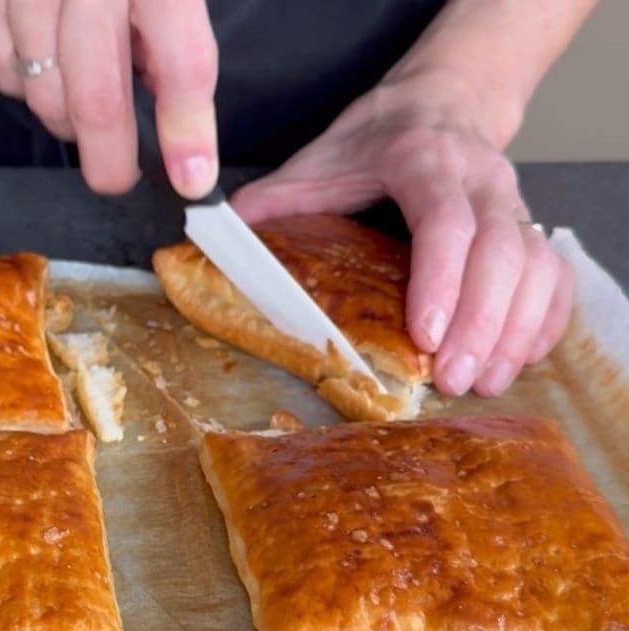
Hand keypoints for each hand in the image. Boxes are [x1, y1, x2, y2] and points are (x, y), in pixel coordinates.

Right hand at [0, 0, 218, 197]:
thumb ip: (168, 31)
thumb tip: (173, 115)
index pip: (179, 60)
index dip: (187, 130)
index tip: (190, 181)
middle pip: (96, 99)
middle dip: (111, 158)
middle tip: (118, 174)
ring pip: (41, 96)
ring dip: (64, 111)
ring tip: (75, 75)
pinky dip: (20, 76)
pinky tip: (34, 41)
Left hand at [231, 81, 574, 397]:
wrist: (439, 104)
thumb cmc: (374, 142)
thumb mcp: (317, 160)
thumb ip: (274, 203)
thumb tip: (219, 244)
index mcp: (424, 162)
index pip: (445, 223)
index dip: (441, 280)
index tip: (425, 336)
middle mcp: (481, 181)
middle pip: (502, 253)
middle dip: (481, 323)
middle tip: (453, 380)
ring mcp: (514, 205)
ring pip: (537, 268)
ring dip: (515, 332)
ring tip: (484, 382)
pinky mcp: (529, 229)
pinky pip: (553, 278)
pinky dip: (543, 322)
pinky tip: (518, 360)